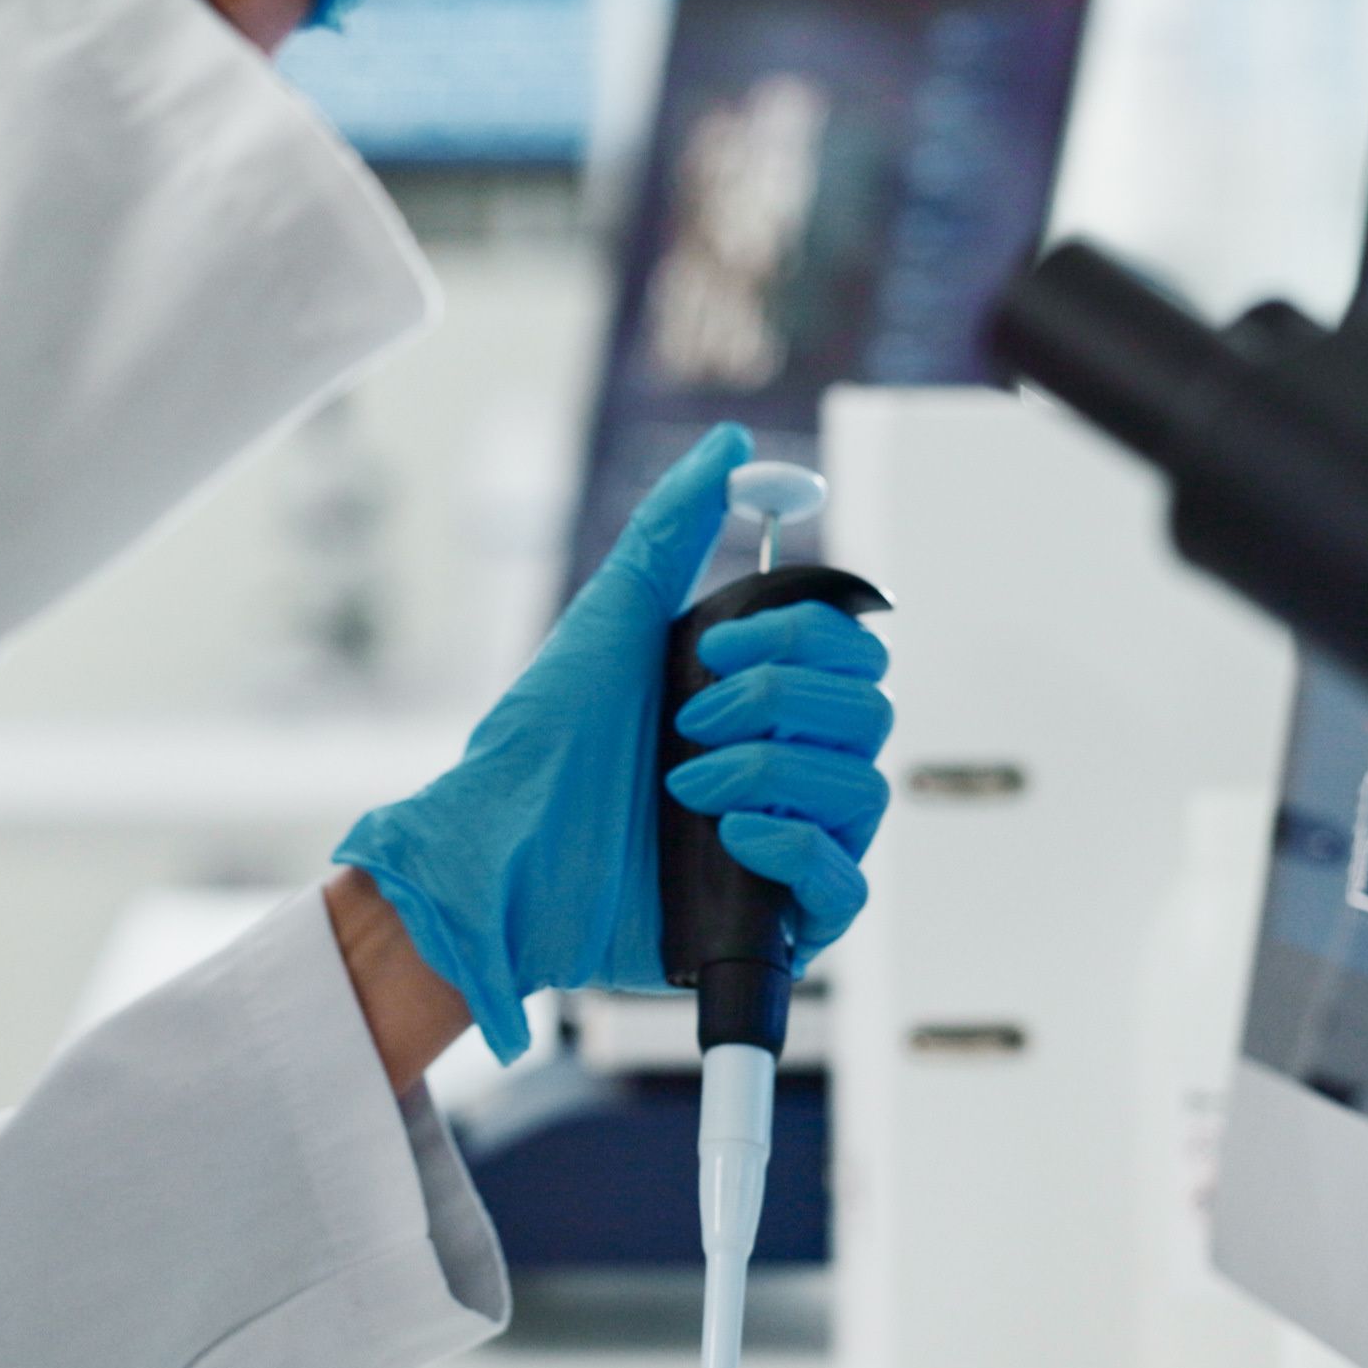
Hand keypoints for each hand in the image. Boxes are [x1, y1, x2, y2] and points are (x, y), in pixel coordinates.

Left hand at [331, 426, 893, 1060]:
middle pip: (870, 711)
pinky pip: (848, 882)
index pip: (852, 650)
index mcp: (761, 697)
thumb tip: (732, 448)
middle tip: (689, 720)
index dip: (801, 637)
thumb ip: (673, 528)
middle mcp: (786, 766)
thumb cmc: (542, 744)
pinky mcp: (778, 919)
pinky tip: (730, 834)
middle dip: (781, 702)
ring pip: (864, 787)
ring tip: (684, 786)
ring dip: (771, 771)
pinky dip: (797, 847)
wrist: (497, 857)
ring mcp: (787, 842)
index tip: (712, 645)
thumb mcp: (611, 619)